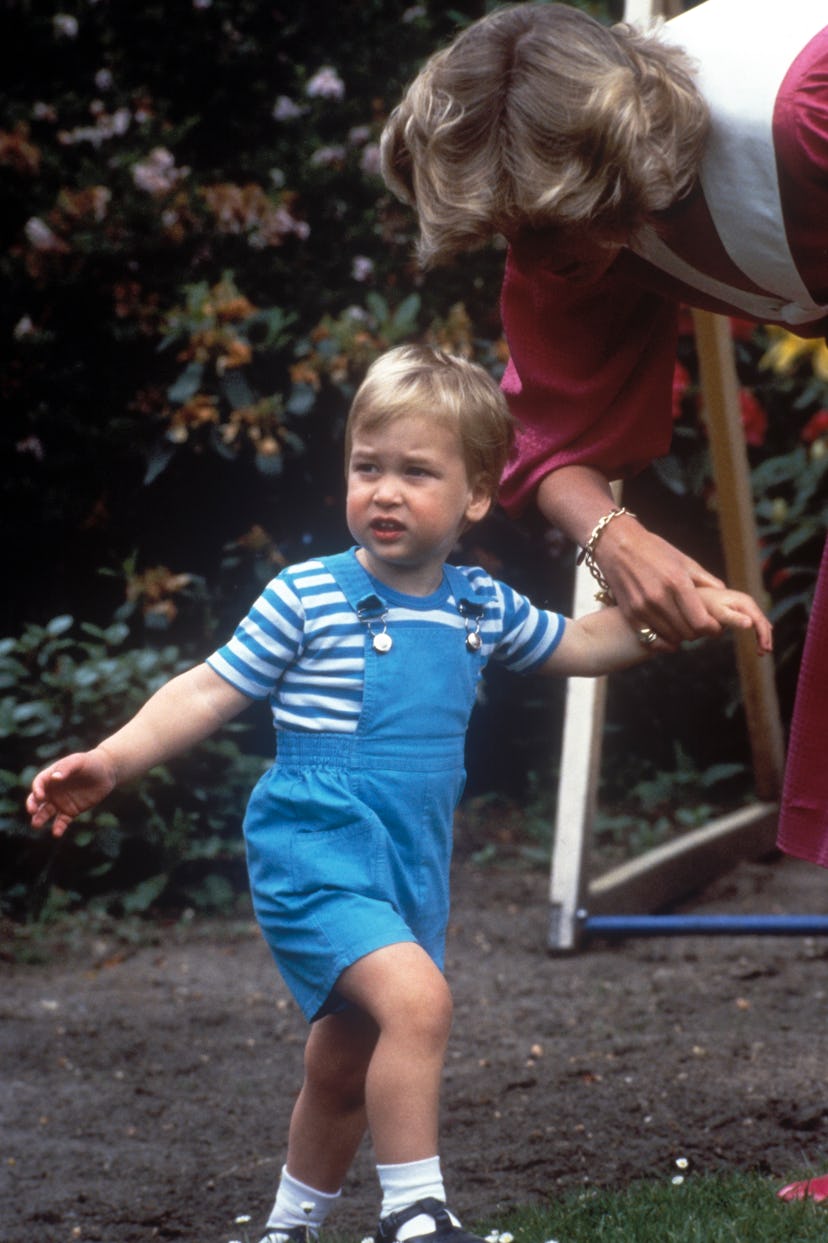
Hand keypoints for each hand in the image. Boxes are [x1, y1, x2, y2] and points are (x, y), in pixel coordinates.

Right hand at [27, 750, 116, 837]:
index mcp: (51, 776)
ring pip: (46, 812)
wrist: (106, 773)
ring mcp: (61, 802)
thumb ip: (66, 768)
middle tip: (32, 811)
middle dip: (32, 805)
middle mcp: (53, 790)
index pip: (39, 783)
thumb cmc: (90, 763)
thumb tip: (55, 778)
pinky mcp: (71, 811)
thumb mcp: (78, 762)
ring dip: (40, 819)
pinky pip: (61, 821)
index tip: (40, 796)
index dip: (37, 790)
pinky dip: (58, 827)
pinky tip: (56, 833)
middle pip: (37, 800)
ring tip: (36, 825)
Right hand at [596, 516, 725, 648]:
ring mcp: (642, 607)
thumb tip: (725, 594)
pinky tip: (670, 639)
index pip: (701, 621)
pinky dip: (663, 643)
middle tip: (702, 628)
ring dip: (682, 637)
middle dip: (700, 633)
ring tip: (686, 629)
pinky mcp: (630, 614)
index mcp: (677, 582)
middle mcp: (659, 597)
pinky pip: (650, 640)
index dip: (713, 629)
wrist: (617, 545)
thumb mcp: (683, 560)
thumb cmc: (654, 549)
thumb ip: (705, 580)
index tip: (716, 627)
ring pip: (671, 637)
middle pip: (687, 632)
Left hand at [698, 586, 772, 654]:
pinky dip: (758, 630)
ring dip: (763, 635)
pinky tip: (760, 638)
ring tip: (763, 651)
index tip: (764, 649)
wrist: (698, 595)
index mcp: (745, 603)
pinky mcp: (741, 608)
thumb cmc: (706, 605)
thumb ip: (734, 619)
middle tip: (765, 652)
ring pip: (760, 621)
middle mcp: (748, 602)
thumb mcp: (719, 614)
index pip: (759, 621)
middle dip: (765, 637)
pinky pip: (754, 620)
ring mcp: (746, 604)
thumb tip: (750, 624)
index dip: (763, 635)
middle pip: (762, 621)